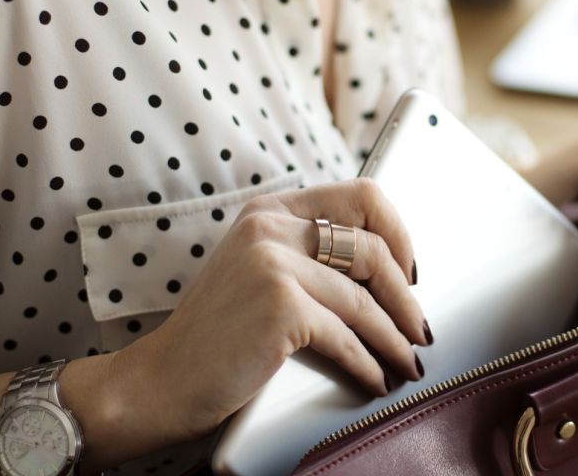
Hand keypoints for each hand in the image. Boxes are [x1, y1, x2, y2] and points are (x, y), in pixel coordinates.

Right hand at [115, 178, 430, 443]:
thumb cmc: (215, 336)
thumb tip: (384, 266)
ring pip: (366, 300)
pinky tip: (377, 379)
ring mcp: (274, 264)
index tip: (410, 269)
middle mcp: (271, 228)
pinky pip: (348, 338)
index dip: (398, 233)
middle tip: (417, 326)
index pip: (361, 196)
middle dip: (406, 295)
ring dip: (396, 338)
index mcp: (270, 211)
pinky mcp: (281, 307)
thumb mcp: (254, 271)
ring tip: (408, 361)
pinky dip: (370, 364)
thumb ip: (303, 253)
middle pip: (373, 248)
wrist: (160, 381)